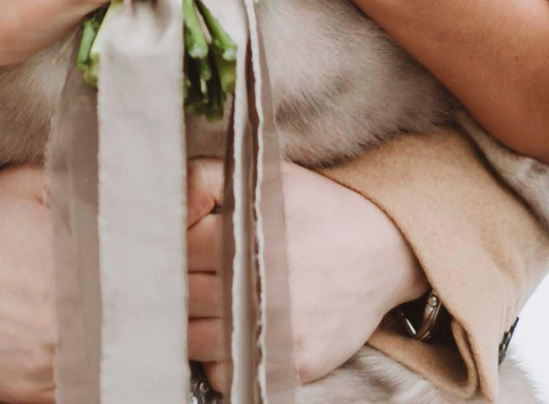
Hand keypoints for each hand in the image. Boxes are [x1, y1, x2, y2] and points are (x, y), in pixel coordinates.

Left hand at [184, 158, 422, 389]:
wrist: (381, 248)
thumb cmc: (314, 209)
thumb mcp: (260, 176)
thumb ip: (202, 180)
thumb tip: (168, 210)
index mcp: (246, 235)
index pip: (176, 250)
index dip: (171, 245)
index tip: (185, 244)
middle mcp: (259, 285)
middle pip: (179, 295)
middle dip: (176, 285)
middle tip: (193, 274)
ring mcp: (275, 329)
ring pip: (192, 338)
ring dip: (190, 324)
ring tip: (209, 303)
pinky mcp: (291, 363)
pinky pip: (225, 371)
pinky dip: (218, 358)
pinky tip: (232, 331)